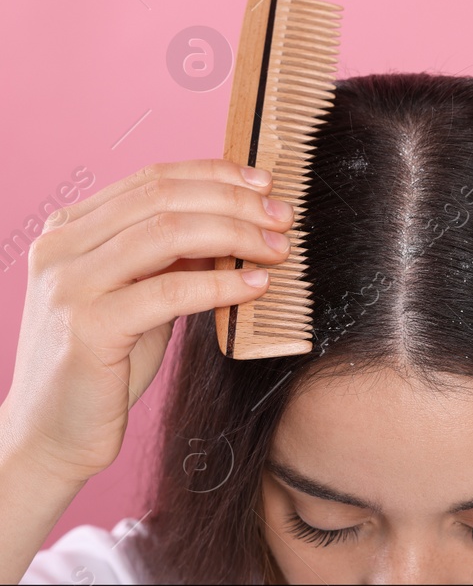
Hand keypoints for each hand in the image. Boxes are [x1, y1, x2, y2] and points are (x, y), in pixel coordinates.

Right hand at [1, 160, 292, 483]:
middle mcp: (60, 246)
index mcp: (69, 228)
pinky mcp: (86, 327)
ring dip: (236, 235)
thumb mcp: (142, 295)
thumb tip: (240, 224)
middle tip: (284, 218)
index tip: (265, 183)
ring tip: (278, 250)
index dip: (216, 174)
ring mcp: (68, 284)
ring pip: (167, 232)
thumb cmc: (105, 364)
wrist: (53, 433)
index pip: (153, 178)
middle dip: (235, 202)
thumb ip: (176, 258)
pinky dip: (221, 284)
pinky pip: (170, 291)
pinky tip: (256, 288)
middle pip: (164, 198)